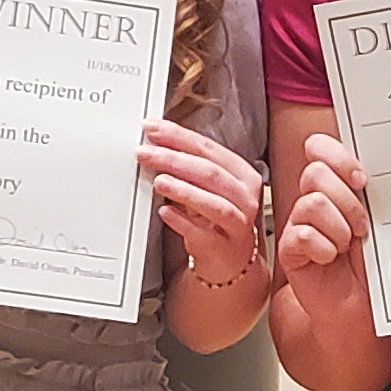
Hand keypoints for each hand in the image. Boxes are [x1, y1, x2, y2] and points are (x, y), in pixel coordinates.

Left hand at [140, 118, 266, 279]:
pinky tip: (166, 212)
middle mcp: (244, 197)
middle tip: (145, 154)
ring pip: (213, 203)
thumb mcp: (208, 187)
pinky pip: (202, 234)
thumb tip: (155, 142)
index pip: (208, 149)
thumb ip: (188, 164)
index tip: (152, 129)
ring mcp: (238, 224)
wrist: (229, 261)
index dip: (179, 137)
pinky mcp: (223, 248)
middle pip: (210, 172)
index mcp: (242, 174)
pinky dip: (183, 222)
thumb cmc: (216, 219)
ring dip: (183, 190)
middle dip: (174, 159)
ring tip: (159, 181)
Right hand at [277, 130, 375, 319]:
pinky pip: (302, 235)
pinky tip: (329, 259)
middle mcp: (313, 201)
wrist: (361, 305)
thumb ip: (369, 192)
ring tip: (345, 247)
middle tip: (361, 228)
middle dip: (347, 202)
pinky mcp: (288, 249)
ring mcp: (298, 223)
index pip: (320, 148)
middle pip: (316, 173)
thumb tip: (369, 169)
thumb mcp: (378, 220)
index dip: (338, 157)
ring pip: (312, 204)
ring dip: (339, 229)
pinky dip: (323, 249)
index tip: (361, 180)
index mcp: (334, 186)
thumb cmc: (371, 264)